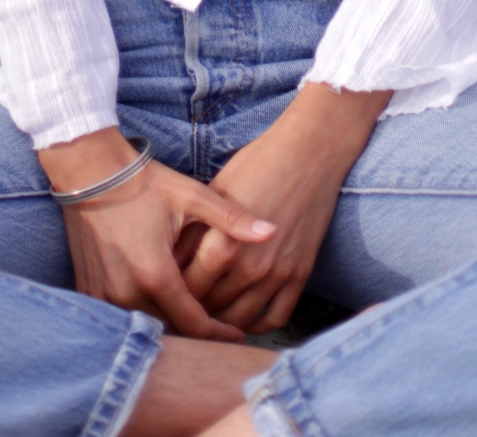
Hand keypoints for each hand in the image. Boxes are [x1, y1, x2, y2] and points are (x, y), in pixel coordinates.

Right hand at [38, 128, 276, 340]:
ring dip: (169, 324)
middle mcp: (127, 293)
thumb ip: (231, 219)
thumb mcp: (191, 196)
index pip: (194, 323)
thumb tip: (272, 231)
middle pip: (170, 329)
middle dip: (196, 331)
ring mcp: (103, 296)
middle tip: (221, 325)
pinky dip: (142, 315)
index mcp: (156, 274)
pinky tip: (160, 304)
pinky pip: (121, 317)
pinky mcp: (88, 290)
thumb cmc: (143, 183)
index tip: (237, 333)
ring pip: (145, 325)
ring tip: (194, 316)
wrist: (90, 171)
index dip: (218, 332)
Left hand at [183, 83, 389, 333]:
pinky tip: (243, 316)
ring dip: (223, 321)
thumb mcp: (215, 193)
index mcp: (223, 245)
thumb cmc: (257, 164)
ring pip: (241, 319)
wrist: (309, 153)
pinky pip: (275, 317)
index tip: (167, 290)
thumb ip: (194, 233)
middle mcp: (250, 267)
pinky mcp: (300, 275)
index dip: (174, 292)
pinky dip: (257, 325)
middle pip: (212, 308)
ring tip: (210, 312)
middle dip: (195, 308)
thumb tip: (172, 264)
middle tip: (183, 305)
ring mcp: (278, 275)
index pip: (188, 290)